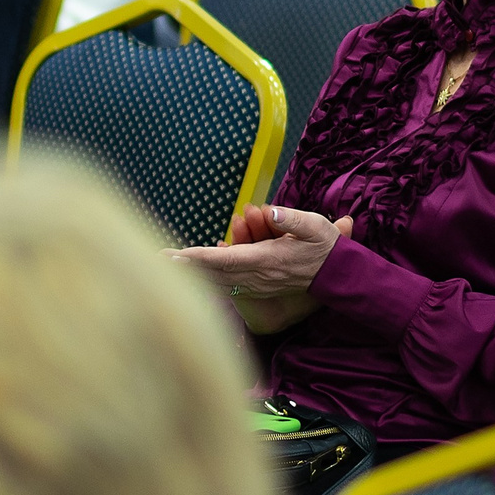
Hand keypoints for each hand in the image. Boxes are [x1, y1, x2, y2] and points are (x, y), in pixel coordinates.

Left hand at [172, 205, 352, 296]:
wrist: (339, 275)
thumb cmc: (325, 247)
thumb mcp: (316, 227)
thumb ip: (291, 218)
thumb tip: (269, 209)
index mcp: (267, 259)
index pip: (225, 259)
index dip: (198, 258)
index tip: (175, 256)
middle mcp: (257, 275)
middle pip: (213, 272)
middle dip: (184, 267)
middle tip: (155, 259)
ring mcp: (256, 284)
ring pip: (216, 280)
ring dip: (191, 272)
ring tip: (165, 264)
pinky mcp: (257, 286)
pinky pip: (226, 283)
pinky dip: (206, 277)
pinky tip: (190, 271)